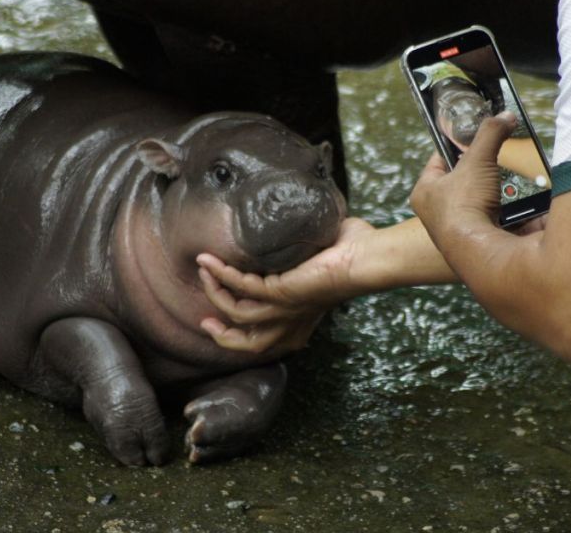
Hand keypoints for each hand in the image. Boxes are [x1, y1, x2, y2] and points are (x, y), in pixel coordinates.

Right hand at [197, 217, 376, 352]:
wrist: (367, 258)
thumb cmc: (354, 254)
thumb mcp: (322, 258)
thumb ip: (304, 252)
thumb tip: (296, 226)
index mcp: (302, 317)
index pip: (268, 339)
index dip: (241, 337)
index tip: (221, 322)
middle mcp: (292, 319)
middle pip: (249, 344)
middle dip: (223, 334)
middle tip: (204, 320)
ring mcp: (285, 308)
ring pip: (237, 314)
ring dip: (215, 293)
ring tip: (203, 271)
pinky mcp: (280, 293)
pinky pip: (240, 287)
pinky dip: (221, 273)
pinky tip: (209, 260)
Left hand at [411, 113, 516, 241]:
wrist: (477, 251)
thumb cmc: (462, 208)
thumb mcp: (477, 160)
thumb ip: (490, 134)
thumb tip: (504, 117)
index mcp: (424, 191)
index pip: (440, 159)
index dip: (458, 145)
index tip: (475, 136)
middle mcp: (438, 212)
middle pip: (465, 181)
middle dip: (486, 170)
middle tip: (500, 158)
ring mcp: (460, 229)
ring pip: (485, 200)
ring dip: (502, 190)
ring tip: (516, 178)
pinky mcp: (481, 241)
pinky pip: (500, 218)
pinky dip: (513, 210)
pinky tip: (524, 201)